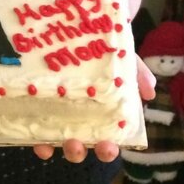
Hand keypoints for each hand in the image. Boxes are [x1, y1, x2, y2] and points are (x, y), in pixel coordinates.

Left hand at [32, 56, 155, 163]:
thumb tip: (150, 94)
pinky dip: (36, 140)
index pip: (105, 140)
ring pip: (57, 141)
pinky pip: (33, 130)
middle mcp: (77, 121)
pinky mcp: (36, 109)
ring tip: (62, 141)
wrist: (75, 32)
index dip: (107, 149)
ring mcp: (55, 117)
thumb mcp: (122, 60)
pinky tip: (38, 140)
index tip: (108, 147)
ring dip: (59, 147)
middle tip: (77, 145)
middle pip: (79, 145)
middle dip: (79, 152)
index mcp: (99, 116)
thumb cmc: (103, 55)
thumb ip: (137, 74)